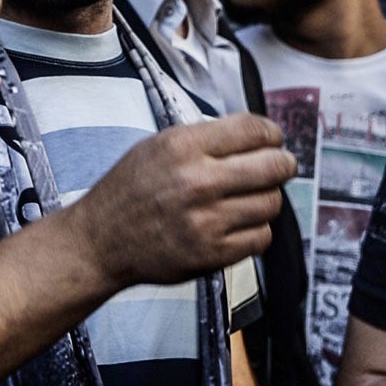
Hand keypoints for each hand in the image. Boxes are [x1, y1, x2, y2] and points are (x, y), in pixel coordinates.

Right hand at [69, 114, 291, 289]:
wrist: (101, 241)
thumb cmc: (131, 189)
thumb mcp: (159, 145)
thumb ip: (206, 137)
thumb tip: (258, 135)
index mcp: (183, 147)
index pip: (254, 129)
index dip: (272, 133)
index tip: (273, 139)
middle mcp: (197, 182)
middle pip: (273, 166)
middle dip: (283, 164)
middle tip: (280, 166)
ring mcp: (206, 222)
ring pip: (271, 203)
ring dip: (267, 198)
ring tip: (250, 197)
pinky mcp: (211, 255)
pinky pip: (261, 237)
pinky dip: (257, 229)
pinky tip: (239, 223)